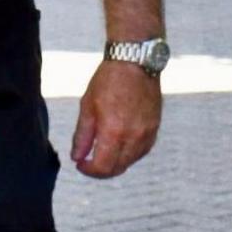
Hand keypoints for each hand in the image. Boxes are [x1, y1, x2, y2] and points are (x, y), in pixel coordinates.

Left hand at [70, 57, 162, 177]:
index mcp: (114, 131)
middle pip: (117, 168)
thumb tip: (77, 157)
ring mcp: (147, 133)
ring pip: (130, 161)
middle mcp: (133, 136)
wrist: (135, 61)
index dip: (89, 171)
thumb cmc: (109, 79)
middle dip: (101, 170)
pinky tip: (120, 144)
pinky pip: (142, 151)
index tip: (80, 164)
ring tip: (104, 151)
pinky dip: (130, 153)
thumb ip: (82, 136)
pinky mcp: (155, 127)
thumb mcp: (87, 106)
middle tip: (89, 161)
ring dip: (116, 162)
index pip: (102, 167)